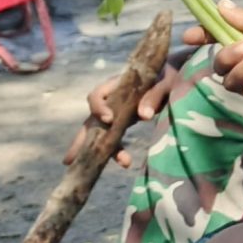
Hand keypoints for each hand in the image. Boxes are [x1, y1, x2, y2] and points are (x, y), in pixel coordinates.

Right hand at [63, 62, 187, 169]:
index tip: (109, 120)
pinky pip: (114, 139)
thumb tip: (144, 116)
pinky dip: (116, 151)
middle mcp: (110, 101)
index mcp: (116, 85)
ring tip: (94, 168)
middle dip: (80, 140)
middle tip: (70, 160)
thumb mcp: (164, 81)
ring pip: (99, 134)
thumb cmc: (167, 74)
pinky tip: (124, 163)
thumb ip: (154, 95)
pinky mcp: (122, 124)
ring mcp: (114, 113)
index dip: (99, 108)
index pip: (97, 95)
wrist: (172, 77)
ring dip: (99, 151)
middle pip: (91, 120)